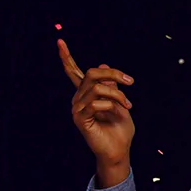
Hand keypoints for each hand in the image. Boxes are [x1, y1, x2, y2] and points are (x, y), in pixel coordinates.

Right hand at [58, 39, 135, 177]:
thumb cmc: (120, 128)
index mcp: (86, 93)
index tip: (59, 41)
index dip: (66, 57)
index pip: (73, 72)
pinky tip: (117, 111)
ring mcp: (77, 109)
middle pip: (91, 73)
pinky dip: (111, 104)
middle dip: (113, 74)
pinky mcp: (80, 119)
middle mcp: (78, 99)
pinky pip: (95, 102)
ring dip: (118, 94)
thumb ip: (111, 85)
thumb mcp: (120, 101)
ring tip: (128, 105)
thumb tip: (103, 64)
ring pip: (97, 87)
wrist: (120, 150)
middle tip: (130, 82)